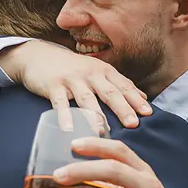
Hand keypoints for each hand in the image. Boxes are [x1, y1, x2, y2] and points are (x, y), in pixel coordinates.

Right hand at [0, 41, 151, 129]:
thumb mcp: (98, 72)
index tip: (148, 113)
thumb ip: (119, 85)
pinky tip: (69, 129)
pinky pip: (59, 103)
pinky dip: (64, 116)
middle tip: (133, 124)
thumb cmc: (74, 69)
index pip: (124, 86)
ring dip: (96, 115)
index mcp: (104, 71)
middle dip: (122, 108)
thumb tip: (143, 97)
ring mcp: (72, 79)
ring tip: (104, 132)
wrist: (39, 55)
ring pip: (86, 98)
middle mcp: (90, 74)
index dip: (136, 99)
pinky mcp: (53, 85)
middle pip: (109, 92)